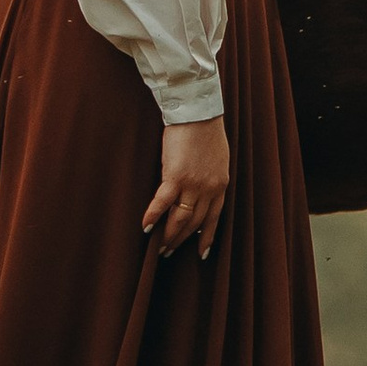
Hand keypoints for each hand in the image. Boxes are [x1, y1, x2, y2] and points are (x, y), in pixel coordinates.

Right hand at [144, 117, 229, 259]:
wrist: (198, 112)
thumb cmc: (207, 130)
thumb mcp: (218, 158)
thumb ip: (211, 176)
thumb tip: (200, 190)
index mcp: (220, 184)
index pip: (214, 218)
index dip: (206, 237)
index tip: (201, 253)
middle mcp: (208, 189)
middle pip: (195, 222)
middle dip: (182, 240)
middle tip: (169, 252)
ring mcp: (192, 184)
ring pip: (180, 218)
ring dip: (169, 235)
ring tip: (159, 248)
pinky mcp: (175, 176)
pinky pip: (162, 203)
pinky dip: (153, 216)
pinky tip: (145, 227)